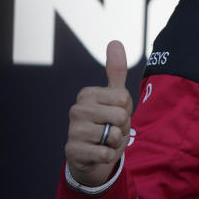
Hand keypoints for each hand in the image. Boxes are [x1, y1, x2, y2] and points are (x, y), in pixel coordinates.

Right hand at [64, 40, 134, 186]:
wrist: (94, 155)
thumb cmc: (107, 123)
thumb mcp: (116, 97)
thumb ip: (116, 71)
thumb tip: (114, 42)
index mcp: (87, 94)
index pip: (123, 99)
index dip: (125, 110)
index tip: (115, 114)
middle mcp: (76, 110)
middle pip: (120, 116)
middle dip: (122, 127)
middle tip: (112, 130)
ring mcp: (72, 131)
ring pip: (113, 135)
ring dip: (116, 142)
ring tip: (105, 142)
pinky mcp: (72, 151)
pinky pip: (104, 153)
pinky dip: (108, 156)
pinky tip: (99, 154)